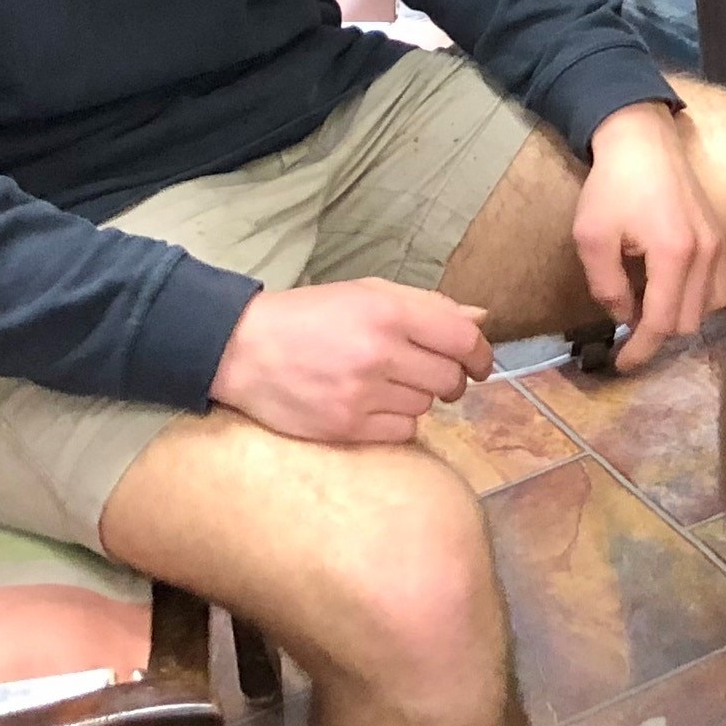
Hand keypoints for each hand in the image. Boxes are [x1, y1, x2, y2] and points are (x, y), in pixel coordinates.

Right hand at [210, 280, 491, 443]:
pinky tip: (372, 405)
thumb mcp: (367, 293)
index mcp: (388, 312)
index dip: (481, 354)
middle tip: (430, 374)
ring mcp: (362, 393)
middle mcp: (379, 353)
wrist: (243, 349)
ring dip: (417, 398)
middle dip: (451, 379)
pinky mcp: (346, 427)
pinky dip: (396, 421)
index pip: (463, 339)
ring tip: (385, 383)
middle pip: (450, 379)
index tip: (480, 364)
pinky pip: (402, 432)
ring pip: (426, 407)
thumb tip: (481, 319)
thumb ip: (427, 306)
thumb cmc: (311, 316)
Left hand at [574, 102, 725, 371]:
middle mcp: (706, 254)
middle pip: (688, 322)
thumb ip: (607, 286)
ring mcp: (719, 245)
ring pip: (709, 308)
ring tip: (648, 308)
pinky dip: (696, 299)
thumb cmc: (613, 185)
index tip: (620, 364)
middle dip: (657, 335)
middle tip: (626, 332)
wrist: (642, 140)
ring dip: (679, 317)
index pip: (663, 322)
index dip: (640, 350)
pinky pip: (718, 287)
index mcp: (673, 254)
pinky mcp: (721, 238)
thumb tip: (623, 317)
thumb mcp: (592, 237)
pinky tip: (670, 289)